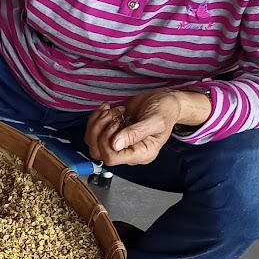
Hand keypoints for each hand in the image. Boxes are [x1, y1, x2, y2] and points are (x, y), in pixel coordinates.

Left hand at [84, 89, 207, 166]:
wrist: (164, 100)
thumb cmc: (165, 111)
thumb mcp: (156, 120)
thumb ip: (136, 133)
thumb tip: (115, 145)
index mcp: (140, 154)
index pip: (111, 158)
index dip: (106, 142)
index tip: (117, 124)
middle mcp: (127, 152)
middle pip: (98, 152)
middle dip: (99, 130)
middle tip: (113, 113)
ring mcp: (118, 143)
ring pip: (92, 142)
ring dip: (97, 123)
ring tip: (111, 110)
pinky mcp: (112, 132)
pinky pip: (93, 131)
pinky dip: (96, 117)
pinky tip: (108, 107)